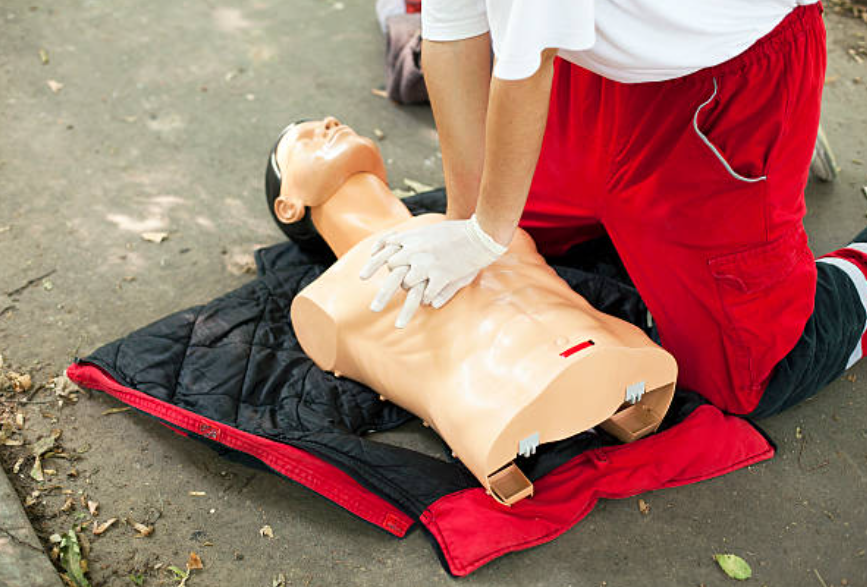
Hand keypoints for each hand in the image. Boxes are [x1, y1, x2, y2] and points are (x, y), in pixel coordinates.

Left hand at [359, 215, 507, 327]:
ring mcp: (428, 264)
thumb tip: (392, 247)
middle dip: (383, 294)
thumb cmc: (455, 232)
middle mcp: (415, 252)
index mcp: (411, 240)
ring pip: (409, 288)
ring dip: (407, 303)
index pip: (385, 252)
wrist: (479, 234)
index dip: (372, 265)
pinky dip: (428, 301)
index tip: (361, 277)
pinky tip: (429, 306)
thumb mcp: (429, 231)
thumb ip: (409, 240)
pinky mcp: (442, 275)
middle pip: (392, 275)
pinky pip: (429, 294)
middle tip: (373, 310)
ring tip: (399, 325)